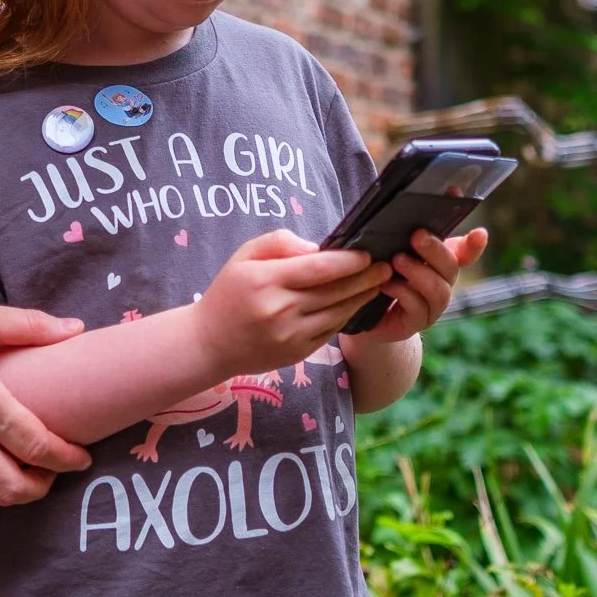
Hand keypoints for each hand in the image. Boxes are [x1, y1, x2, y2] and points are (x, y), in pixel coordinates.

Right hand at [188, 230, 389, 379]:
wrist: (209, 343)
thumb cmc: (228, 293)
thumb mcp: (243, 257)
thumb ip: (279, 243)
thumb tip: (317, 247)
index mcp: (266, 281)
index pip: (319, 268)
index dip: (349, 260)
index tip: (367, 253)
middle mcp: (280, 310)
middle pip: (335, 291)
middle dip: (366, 278)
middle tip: (387, 266)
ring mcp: (290, 335)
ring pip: (338, 313)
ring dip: (362, 298)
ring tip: (379, 283)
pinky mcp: (297, 353)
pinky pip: (331, 331)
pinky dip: (346, 316)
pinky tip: (356, 303)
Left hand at [339, 227, 487, 348]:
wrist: (363, 315)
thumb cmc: (380, 275)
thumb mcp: (390, 251)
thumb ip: (405, 238)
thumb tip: (407, 208)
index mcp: (438, 263)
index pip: (465, 253)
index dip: (474, 245)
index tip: (480, 233)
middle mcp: (441, 284)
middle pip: (451, 267)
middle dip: (435, 250)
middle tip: (416, 236)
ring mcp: (432, 307)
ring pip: (438, 290)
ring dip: (418, 272)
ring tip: (397, 260)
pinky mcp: (416, 323)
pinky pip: (417, 307)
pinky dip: (402, 292)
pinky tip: (385, 284)